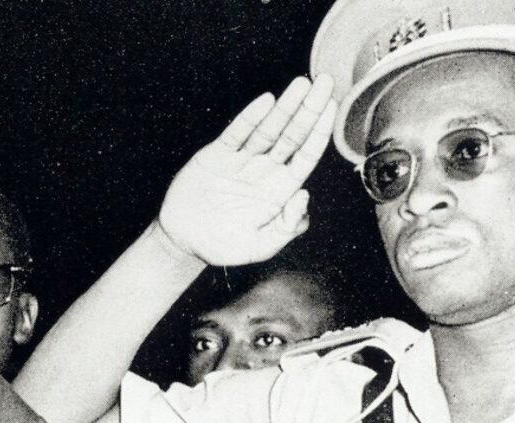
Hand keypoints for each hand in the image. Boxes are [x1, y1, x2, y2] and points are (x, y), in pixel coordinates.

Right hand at [157, 75, 335, 265]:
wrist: (183, 241)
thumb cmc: (223, 246)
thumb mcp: (261, 247)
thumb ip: (285, 227)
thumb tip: (304, 195)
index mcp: (279, 190)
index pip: (306, 154)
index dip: (320, 131)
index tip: (331, 107)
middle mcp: (264, 170)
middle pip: (293, 134)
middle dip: (310, 108)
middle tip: (325, 82)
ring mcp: (241, 160)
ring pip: (268, 128)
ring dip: (286, 105)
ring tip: (302, 83)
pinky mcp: (216, 155)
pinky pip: (237, 132)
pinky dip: (250, 117)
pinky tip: (266, 102)